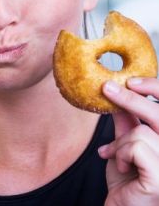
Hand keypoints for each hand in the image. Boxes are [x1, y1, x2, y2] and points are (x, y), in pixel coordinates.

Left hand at [98, 77, 158, 205]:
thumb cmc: (127, 179)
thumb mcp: (126, 143)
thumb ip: (127, 121)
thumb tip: (118, 92)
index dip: (155, 87)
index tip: (131, 81)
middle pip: (158, 113)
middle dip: (130, 97)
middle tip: (106, 87)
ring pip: (141, 132)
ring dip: (120, 143)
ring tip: (113, 155)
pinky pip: (136, 147)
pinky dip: (120, 154)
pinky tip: (120, 167)